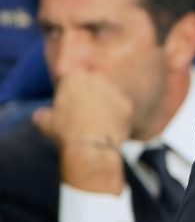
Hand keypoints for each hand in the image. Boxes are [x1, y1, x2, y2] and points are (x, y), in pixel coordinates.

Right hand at [33, 72, 132, 193]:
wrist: (91, 144)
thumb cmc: (65, 131)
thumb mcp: (44, 122)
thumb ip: (43, 114)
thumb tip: (40, 116)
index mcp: (74, 76)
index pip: (73, 77)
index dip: (70, 90)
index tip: (68, 103)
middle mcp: (97, 78)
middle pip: (93, 83)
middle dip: (90, 94)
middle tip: (83, 112)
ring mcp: (115, 90)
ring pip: (109, 95)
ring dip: (104, 105)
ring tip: (96, 123)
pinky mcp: (127, 104)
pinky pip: (121, 109)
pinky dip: (116, 117)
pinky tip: (109, 129)